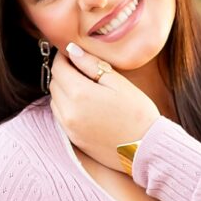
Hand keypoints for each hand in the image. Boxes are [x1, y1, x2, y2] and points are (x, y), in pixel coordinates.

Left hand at [48, 43, 160, 173]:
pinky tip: (87, 107)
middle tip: (83, 70)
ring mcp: (68, 127)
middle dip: (64, 73)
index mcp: (79, 93)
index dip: (64, 57)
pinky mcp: (72, 138)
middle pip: (54, 83)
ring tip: (86, 90)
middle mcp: (68, 111)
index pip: (58, 67)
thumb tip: (72, 51)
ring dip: (64, 91)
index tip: (74, 54)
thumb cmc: (138, 114)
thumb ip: (92, 65)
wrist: (146, 149)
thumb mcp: (119, 83)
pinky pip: (61, 116)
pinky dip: (67, 107)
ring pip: (55, 100)